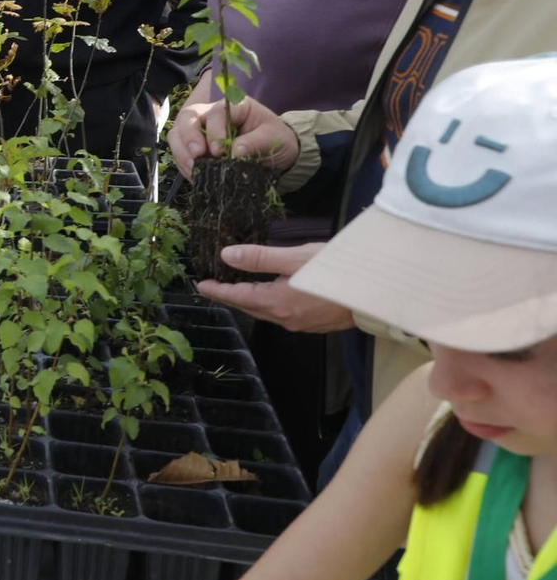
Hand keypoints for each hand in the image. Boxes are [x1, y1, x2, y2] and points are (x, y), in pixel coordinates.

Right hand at [169, 97, 299, 179]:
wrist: (278, 154)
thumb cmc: (277, 140)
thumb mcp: (274, 138)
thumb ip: (256, 142)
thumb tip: (235, 152)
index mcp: (234, 106)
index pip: (215, 112)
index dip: (214, 130)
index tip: (219, 152)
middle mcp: (212, 114)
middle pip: (188, 117)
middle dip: (188, 137)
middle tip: (196, 156)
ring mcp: (201, 130)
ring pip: (177, 133)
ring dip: (181, 152)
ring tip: (193, 170)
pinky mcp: (197, 147)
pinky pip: (180, 152)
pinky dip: (184, 165)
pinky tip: (194, 176)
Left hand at [197, 242, 351, 331]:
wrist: (377, 293)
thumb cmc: (339, 271)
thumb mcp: (296, 258)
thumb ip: (260, 258)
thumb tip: (227, 255)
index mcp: (277, 303)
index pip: (236, 297)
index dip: (217, 290)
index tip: (201, 285)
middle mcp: (285, 318)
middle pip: (248, 307)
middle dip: (230, 296)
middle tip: (215, 286)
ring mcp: (300, 324)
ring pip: (265, 312)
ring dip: (249, 301)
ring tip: (238, 288)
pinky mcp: (314, 324)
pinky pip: (281, 315)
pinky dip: (268, 304)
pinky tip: (270, 295)